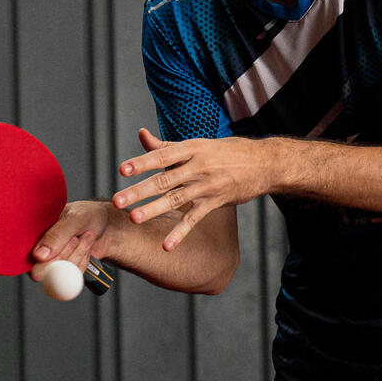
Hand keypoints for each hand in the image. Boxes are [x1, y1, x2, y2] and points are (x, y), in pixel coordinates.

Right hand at [0, 198, 117, 284]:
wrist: (108, 226)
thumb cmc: (86, 215)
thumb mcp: (75, 218)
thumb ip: (56, 235)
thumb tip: (38, 256)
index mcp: (28, 234)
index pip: (5, 253)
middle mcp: (34, 251)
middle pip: (35, 271)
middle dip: (60, 255)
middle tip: (73, 236)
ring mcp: (49, 264)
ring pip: (57, 274)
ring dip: (74, 254)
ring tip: (81, 236)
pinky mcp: (63, 273)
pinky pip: (71, 277)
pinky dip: (82, 261)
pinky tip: (85, 246)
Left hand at [113, 128, 270, 250]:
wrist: (264, 163)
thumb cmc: (227, 152)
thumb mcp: (198, 144)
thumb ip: (167, 145)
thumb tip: (141, 134)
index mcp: (192, 149)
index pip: (162, 156)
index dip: (142, 162)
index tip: (122, 170)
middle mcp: (198, 167)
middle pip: (164, 180)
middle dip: (139, 191)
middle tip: (117, 201)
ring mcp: (207, 186)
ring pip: (176, 199)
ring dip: (154, 209)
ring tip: (134, 218)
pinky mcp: (215, 202)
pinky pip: (194, 219)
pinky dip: (180, 233)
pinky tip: (166, 245)